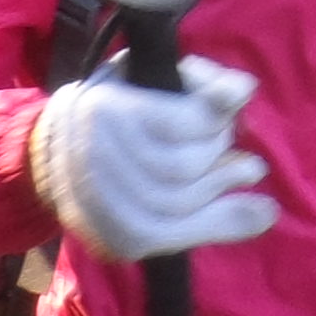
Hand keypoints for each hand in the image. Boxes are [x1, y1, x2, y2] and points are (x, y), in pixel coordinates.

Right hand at [29, 56, 275, 262]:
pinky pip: (179, 237)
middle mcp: (96, 161)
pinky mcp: (117, 239)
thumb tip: (245, 91)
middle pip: (185, 166)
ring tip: (247, 169)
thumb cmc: (116, 105)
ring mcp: (102, 207)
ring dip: (227, 187)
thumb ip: (202, 80)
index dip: (218, 117)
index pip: (185, 122)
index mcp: (104, 110)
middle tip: (231, 142)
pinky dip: (226, 224)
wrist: (52, 158)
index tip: (231, 106)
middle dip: (220, 153)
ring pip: (184, 203)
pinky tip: (263, 212)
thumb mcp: (153, 76)